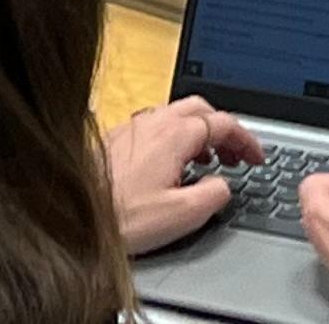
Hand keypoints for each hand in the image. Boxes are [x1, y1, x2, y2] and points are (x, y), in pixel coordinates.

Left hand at [105, 95, 259, 254]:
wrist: (72, 218)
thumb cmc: (122, 218)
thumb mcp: (181, 215)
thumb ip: (214, 195)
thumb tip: (224, 185)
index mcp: (174, 134)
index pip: (223, 123)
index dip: (246, 140)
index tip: (256, 157)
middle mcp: (153, 122)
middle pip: (201, 109)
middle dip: (224, 129)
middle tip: (236, 155)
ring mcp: (133, 127)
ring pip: (177, 114)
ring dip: (200, 132)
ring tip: (208, 160)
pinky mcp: (116, 139)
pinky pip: (156, 126)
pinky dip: (176, 137)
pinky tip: (171, 165)